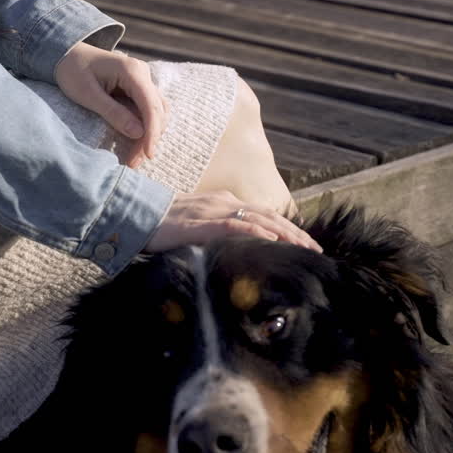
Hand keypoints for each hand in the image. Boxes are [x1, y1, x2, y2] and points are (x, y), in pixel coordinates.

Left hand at [55, 43, 164, 168]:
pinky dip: (146, 127)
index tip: (148, 154)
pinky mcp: (139, 87)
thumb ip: (113, 112)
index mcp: (132, 71)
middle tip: (135, 162)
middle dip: (150, 138)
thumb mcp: (88, 94)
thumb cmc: (73, 71)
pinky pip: (150, 109)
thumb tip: (138, 133)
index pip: (150, 106)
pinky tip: (136, 143)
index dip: (152, 132)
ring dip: (150, 134)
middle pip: (158, 110)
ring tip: (135, 157)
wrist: (67, 54)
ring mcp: (143, 79)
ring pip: (158, 111)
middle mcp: (143, 73)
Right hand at [147, 191, 320, 253]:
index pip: (265, 215)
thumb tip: (241, 250)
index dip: (289, 228)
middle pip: (268, 216)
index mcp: (226, 203)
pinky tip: (271, 240)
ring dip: (284, 234)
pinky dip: (253, 232)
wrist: (136, 215)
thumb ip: (220, 233)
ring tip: (303, 247)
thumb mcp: (200, 227)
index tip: (306, 244)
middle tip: (315, 250)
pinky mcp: (199, 222)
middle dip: (294, 233)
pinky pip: (231, 226)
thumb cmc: (166, 224)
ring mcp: (212, 210)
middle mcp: (224, 202)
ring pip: (257, 220)